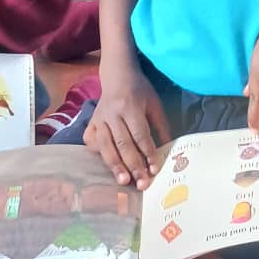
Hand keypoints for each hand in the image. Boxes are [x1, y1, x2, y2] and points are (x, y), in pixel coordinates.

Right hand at [84, 65, 170, 189]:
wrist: (117, 76)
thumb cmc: (140, 91)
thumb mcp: (155, 104)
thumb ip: (161, 127)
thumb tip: (168, 152)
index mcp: (131, 106)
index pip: (140, 134)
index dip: (148, 153)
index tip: (155, 170)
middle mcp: (112, 113)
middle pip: (123, 143)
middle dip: (133, 165)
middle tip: (142, 183)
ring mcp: (99, 119)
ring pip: (106, 146)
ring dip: (115, 165)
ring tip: (124, 181)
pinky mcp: (91, 123)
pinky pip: (92, 142)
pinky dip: (98, 154)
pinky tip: (107, 166)